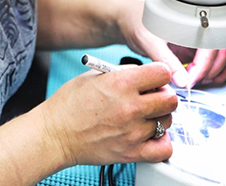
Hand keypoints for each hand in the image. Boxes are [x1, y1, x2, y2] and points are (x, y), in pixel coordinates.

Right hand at [39, 62, 177, 166]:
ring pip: (167, 122)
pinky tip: (151, 135)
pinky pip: (164, 149)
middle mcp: (130, 107)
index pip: (162, 73)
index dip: (160, 73)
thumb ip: (123, 73)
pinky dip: (162, 142)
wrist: (54, 135)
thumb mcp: (94, 76)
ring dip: (160, 117)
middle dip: (164, 95)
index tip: (156, 77)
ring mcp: (132, 132)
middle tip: (154, 97)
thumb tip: (144, 74)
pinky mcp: (131, 153)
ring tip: (146, 116)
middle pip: (170, 99)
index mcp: (121, 83)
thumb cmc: (69, 105)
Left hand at [116, 0, 225, 87]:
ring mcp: (200, 39)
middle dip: (211, 72)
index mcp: (193, 21)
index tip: (189, 82)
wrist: (129, 20)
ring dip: (216, 74)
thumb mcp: (149, 42)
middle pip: (223, 53)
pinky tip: (200, 79)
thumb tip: (182, 81)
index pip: (210, 47)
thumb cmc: (137, 22)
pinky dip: (214, 73)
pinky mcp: (196, 49)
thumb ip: (167, 61)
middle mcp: (201, 29)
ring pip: (224, 57)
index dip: (202, 68)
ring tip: (197, 82)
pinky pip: (215, 61)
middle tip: (192, 83)